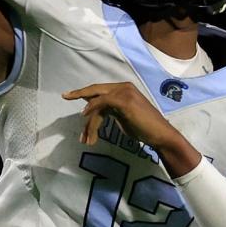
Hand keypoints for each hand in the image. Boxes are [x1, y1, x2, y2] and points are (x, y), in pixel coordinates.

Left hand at [62, 82, 202, 176]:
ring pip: (98, 102)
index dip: (85, 93)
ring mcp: (124, 92)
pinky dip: (93, 109)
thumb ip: (110, 112)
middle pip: (95, 90)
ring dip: (90, 123)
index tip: (70, 95)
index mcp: (123, 89)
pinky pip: (102, 102)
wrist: (160, 134)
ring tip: (87, 139)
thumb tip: (95, 114)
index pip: (100, 91)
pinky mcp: (124, 100)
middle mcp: (123, 87)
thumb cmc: (144, 129)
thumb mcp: (123, 118)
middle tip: (65, 96)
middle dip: (79, 93)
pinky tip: (86, 117)